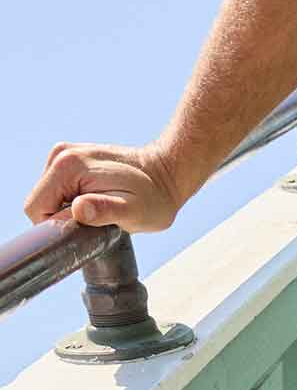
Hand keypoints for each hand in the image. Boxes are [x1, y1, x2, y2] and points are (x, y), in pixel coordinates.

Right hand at [23, 140, 189, 233]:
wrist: (166, 174)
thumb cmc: (154, 198)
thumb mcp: (133, 211)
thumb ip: (104, 211)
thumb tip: (78, 211)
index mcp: (67, 166)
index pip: (36, 208)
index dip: (54, 228)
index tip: (82, 234)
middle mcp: (60, 155)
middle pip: (40, 202)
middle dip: (62, 220)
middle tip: (96, 226)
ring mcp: (65, 155)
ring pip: (50, 198)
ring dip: (69, 212)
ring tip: (101, 214)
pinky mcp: (72, 160)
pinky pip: (60, 191)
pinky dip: (74, 203)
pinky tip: (98, 203)